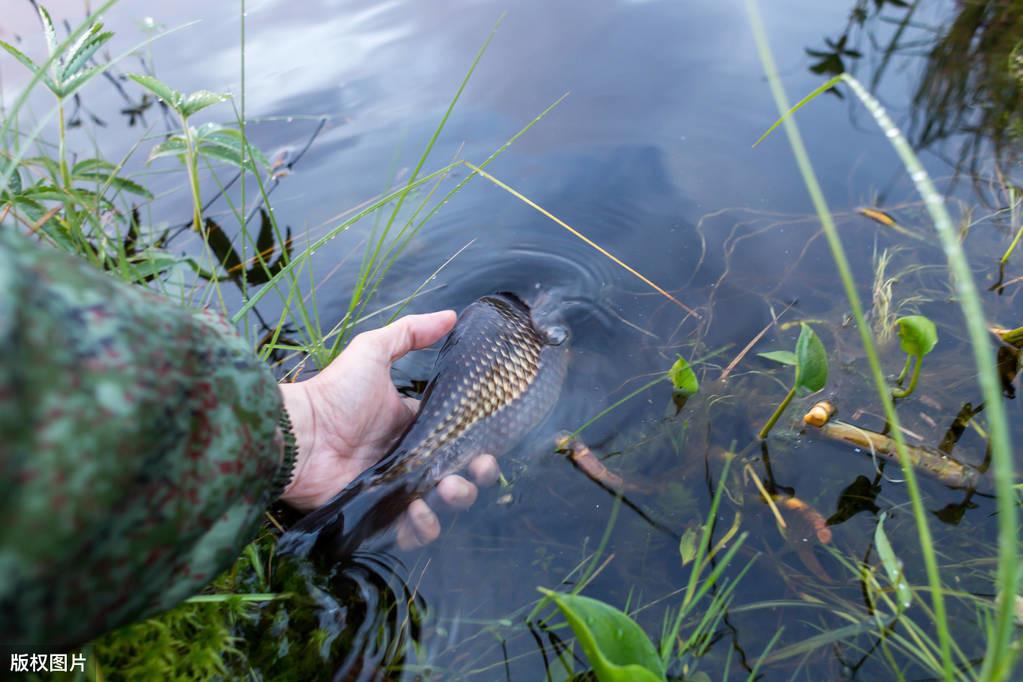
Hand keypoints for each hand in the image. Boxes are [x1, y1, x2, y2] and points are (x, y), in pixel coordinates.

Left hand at [279, 311, 499, 549]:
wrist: (298, 435)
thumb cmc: (333, 393)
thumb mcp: (371, 352)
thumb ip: (410, 332)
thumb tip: (452, 315)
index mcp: (412, 426)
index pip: (457, 439)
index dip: (478, 443)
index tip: (490, 443)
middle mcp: (409, 459)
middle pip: (458, 474)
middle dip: (477, 475)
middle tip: (476, 468)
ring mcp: (396, 490)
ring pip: (441, 505)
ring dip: (456, 499)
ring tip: (448, 488)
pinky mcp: (379, 515)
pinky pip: (412, 532)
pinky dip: (424, 527)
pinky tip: (421, 512)